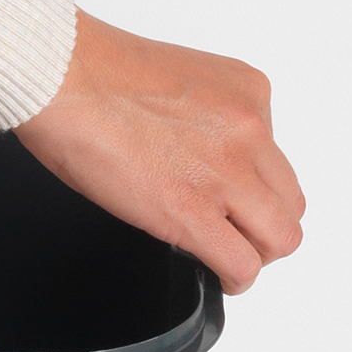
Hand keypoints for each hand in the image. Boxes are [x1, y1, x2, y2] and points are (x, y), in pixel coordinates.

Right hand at [15, 10, 304, 293]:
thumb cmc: (91, 73)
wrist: (62, 78)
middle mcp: (249, 131)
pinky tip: (220, 277)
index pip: (275, 158)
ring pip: (280, 237)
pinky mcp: (194, 212)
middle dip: (265, 225)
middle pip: (288, 202)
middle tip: (237, 235)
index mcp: (247, 93)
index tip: (230, 197)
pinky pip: (241, 263)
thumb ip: (199, 119)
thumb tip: (187, 153)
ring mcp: (227, 173)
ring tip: (230, 260)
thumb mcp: (174, 83)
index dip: (253, 188)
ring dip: (256, 253)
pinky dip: (236, 278)